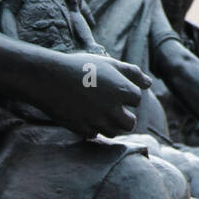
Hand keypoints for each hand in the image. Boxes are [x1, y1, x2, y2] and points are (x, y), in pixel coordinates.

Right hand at [34, 51, 148, 137]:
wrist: (49, 79)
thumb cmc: (80, 67)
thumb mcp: (108, 63)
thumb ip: (132, 73)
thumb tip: (149, 84)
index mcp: (122, 90)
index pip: (136, 98)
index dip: (127, 93)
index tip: (113, 87)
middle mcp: (113, 109)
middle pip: (130, 123)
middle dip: (124, 117)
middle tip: (112, 108)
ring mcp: (97, 121)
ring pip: (113, 132)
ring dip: (109, 124)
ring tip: (97, 111)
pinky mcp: (82, 130)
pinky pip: (94, 135)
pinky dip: (92, 128)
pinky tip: (84, 116)